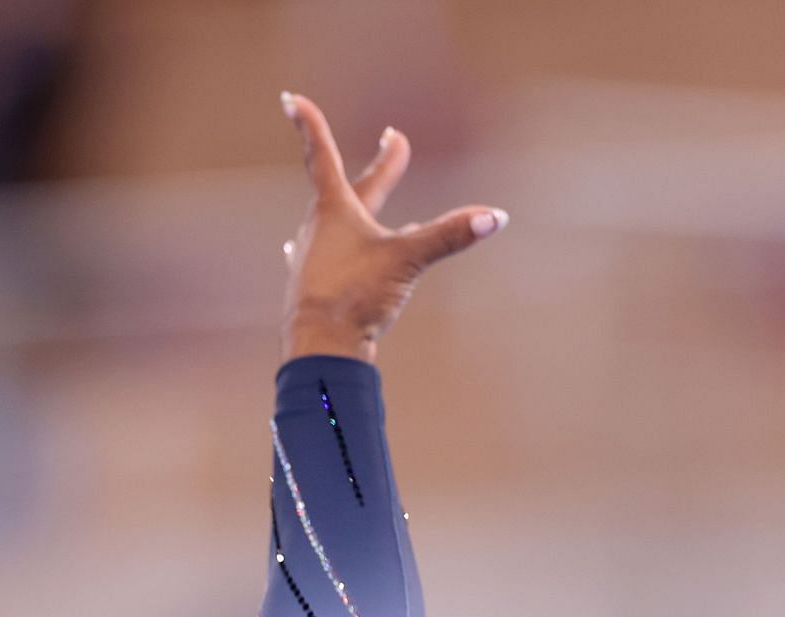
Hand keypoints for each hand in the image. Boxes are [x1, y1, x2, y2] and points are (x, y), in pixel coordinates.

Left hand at [278, 92, 505, 362]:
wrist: (319, 348)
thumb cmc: (354, 296)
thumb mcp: (406, 260)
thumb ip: (449, 235)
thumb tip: (493, 217)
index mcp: (334, 211)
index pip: (322, 156)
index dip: (310, 125)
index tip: (291, 99)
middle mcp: (318, 229)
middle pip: (349, 189)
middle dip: (378, 168)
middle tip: (393, 141)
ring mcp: (313, 259)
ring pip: (336, 224)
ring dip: (355, 209)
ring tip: (361, 201)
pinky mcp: (314, 287)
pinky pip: (328, 256)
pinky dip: (335, 247)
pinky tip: (314, 252)